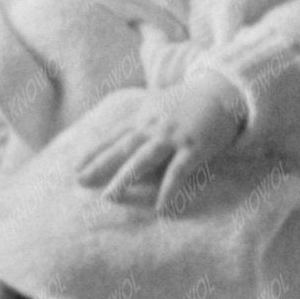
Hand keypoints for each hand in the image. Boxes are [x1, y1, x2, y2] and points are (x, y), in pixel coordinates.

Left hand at [73, 70, 249, 206]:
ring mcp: (173, 137)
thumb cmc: (190, 102)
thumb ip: (142, 122)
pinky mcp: (194, 147)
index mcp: (144, 117)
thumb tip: (122, 139)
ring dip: (125, 177)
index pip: (114, 136)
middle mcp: (154, 126)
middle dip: (100, 165)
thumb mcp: (159, 105)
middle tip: (79, 181)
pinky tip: (160, 208)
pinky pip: (179, 171)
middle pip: (122, 147)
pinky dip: (168, 189)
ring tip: (109, 197)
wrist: (224, 90)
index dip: (94, 151)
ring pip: (144, 159)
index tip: (75, 167)